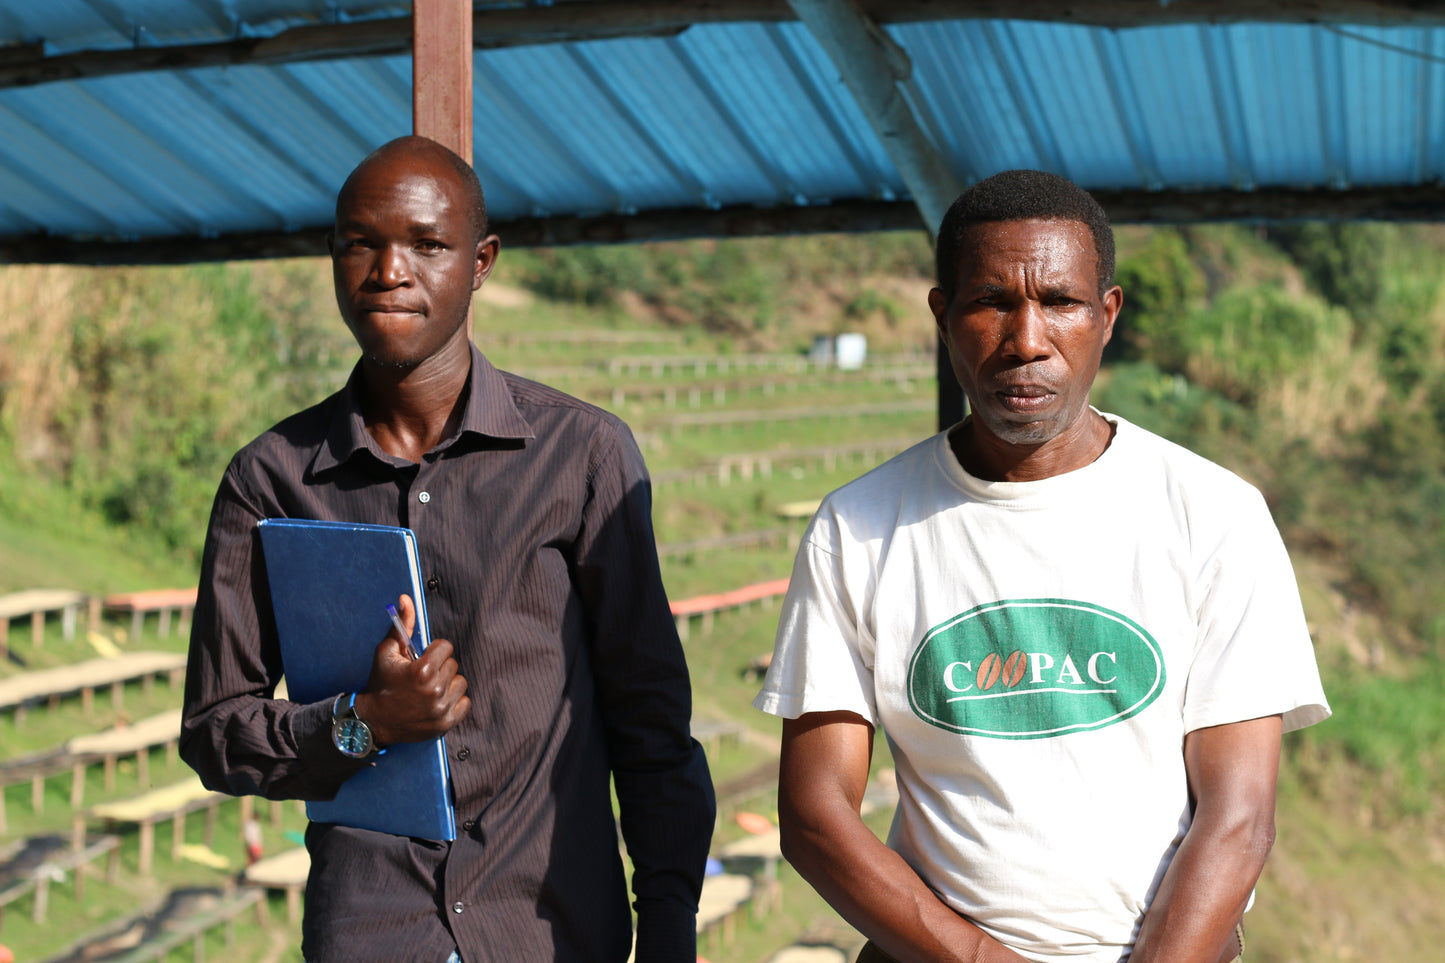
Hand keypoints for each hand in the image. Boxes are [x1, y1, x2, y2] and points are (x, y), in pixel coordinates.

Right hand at [353, 594, 469, 745]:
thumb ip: (402, 625)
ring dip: (448, 683)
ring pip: (461, 683)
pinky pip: (465, 702)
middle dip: (440, 666)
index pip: (446, 647)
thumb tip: (407, 598)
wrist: (373, 721)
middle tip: (423, 676)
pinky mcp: (446, 723)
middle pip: (453, 664)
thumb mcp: (387, 651)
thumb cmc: (380, 683)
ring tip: (430, 688)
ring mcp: (441, 709)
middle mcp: (434, 690)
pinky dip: (454, 701)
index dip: (434, 650)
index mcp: (422, 671)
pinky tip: (437, 701)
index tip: (423, 658)